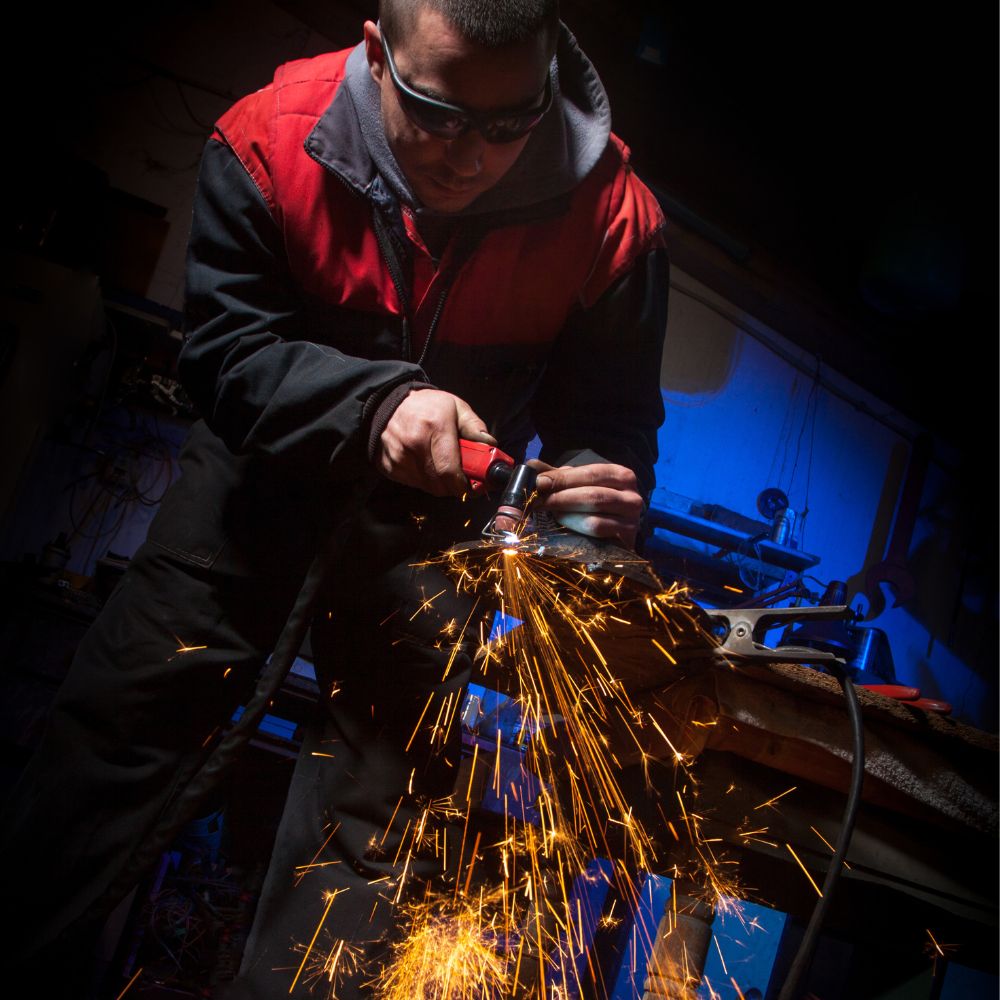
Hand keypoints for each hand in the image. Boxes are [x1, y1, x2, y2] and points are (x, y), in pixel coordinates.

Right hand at [377, 389, 494, 496]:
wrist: (390, 403)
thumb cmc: (427, 406)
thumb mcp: (456, 407)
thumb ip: (474, 427)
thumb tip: (490, 446)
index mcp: (435, 427)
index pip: (450, 470)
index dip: (463, 485)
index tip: (473, 487)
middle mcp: (414, 444)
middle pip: (440, 484)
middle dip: (454, 486)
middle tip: (461, 479)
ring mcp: (399, 457)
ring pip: (427, 487)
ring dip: (440, 484)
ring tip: (443, 468)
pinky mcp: (389, 466)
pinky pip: (414, 484)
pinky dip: (424, 481)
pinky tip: (427, 465)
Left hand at [531, 461, 643, 547]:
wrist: (618, 529)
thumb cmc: (596, 501)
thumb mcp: (580, 484)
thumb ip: (559, 476)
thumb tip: (532, 466)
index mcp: (622, 476)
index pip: (591, 474)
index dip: (563, 478)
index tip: (539, 482)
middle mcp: (632, 497)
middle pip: (593, 496)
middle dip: (561, 498)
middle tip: (538, 500)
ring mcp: (631, 521)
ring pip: (593, 519)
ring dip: (566, 516)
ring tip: (548, 512)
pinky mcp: (625, 540)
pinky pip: (597, 535)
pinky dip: (576, 528)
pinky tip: (562, 525)